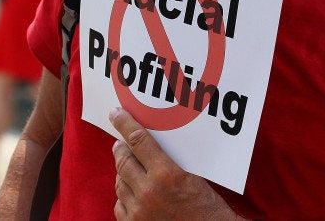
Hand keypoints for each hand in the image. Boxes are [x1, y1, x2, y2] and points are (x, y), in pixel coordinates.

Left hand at [109, 107, 241, 220]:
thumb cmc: (208, 207)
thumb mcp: (193, 176)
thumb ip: (169, 160)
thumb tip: (148, 143)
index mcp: (167, 174)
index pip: (138, 140)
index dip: (125, 123)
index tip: (116, 114)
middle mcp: (149, 191)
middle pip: (123, 161)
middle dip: (120, 148)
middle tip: (119, 141)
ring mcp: (139, 211)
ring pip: (119, 183)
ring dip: (122, 172)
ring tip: (126, 166)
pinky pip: (120, 205)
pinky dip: (124, 197)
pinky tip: (130, 191)